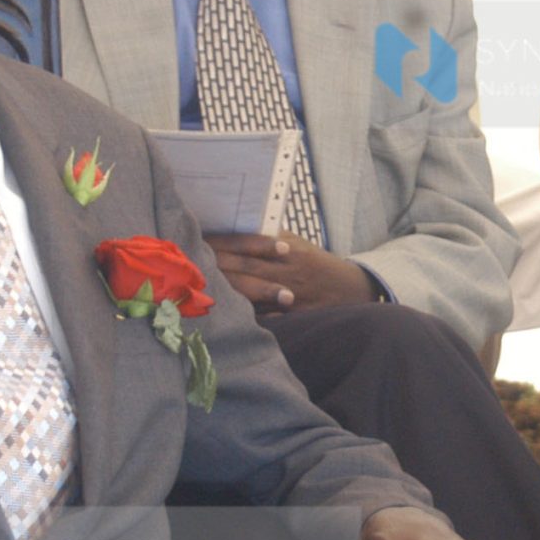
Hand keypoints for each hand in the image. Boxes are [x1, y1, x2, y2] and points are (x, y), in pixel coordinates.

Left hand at [206, 232, 377, 317]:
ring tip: (200, 284)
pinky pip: (266, 315)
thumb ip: (269, 236)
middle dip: (213, 263)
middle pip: (242, 266)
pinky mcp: (293, 313)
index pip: (245, 242)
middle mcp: (286, 268)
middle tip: (186, 260)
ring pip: (250, 290)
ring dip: (224, 287)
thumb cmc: (316, 264)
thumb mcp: (297, 244)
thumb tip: (237, 224)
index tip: (196, 238)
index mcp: (284, 247)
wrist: (352, 289)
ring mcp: (290, 292)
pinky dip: (248, 314)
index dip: (220, 242)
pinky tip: (226, 313)